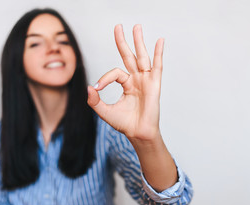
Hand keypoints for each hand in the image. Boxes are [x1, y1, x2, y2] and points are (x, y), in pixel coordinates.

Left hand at [87, 24, 164, 140]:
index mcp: (126, 84)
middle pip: (129, 56)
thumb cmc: (124, 123)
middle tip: (118, 26)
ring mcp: (146, 80)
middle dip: (123, 41)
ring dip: (139, 42)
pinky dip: (158, 53)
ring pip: (142, 57)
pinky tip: (159, 41)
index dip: (105, 78)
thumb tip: (89, 87)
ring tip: (136, 26)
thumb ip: (94, 100)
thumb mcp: (104, 111)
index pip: (115, 72)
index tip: (98, 88)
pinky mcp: (154, 84)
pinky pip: (157, 66)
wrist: (138, 133)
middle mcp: (136, 80)